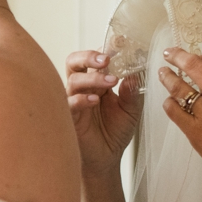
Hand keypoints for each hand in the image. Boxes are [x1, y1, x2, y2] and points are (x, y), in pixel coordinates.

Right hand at [65, 50, 141, 175]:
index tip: (120, 43)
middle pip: (75, 61)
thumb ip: (133, 91)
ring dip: (92, 78)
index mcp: (97, 81)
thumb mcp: (132, 110)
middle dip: (89, 56)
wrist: (106, 158)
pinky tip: (94, 100)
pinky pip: (68, 102)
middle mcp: (83, 87)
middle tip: (106, 59)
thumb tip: (133, 74)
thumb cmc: (114, 133)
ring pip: (72, 79)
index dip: (106, 49)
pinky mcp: (68, 116)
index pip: (97, 59)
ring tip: (111, 82)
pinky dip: (81, 98)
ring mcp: (73, 100)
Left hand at [155, 47, 201, 188]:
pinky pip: (172, 109)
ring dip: (167, 77)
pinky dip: (169, 103)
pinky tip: (170, 102)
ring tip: (163, 73)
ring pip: (178, 86)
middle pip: (193, 65)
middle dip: (177, 55)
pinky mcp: (192, 130)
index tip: (199, 56)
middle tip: (169, 53)